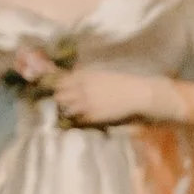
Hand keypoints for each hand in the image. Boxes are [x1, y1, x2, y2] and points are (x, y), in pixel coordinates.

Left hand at [45, 61, 182, 129]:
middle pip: (59, 96)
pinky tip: (85, 117)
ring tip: (74, 111)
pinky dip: (80, 118)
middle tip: (65, 102)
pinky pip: (79, 119)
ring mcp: (86, 104)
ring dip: (68, 110)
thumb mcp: (100, 74)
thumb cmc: (121, 82)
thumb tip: (70, 78)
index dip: (57, 87)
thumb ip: (84, 76)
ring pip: (67, 109)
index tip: (59, 90)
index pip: (59, 82)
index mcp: (83, 77)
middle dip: (61, 99)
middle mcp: (82, 89)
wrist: (136, 94)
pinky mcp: (93, 116)